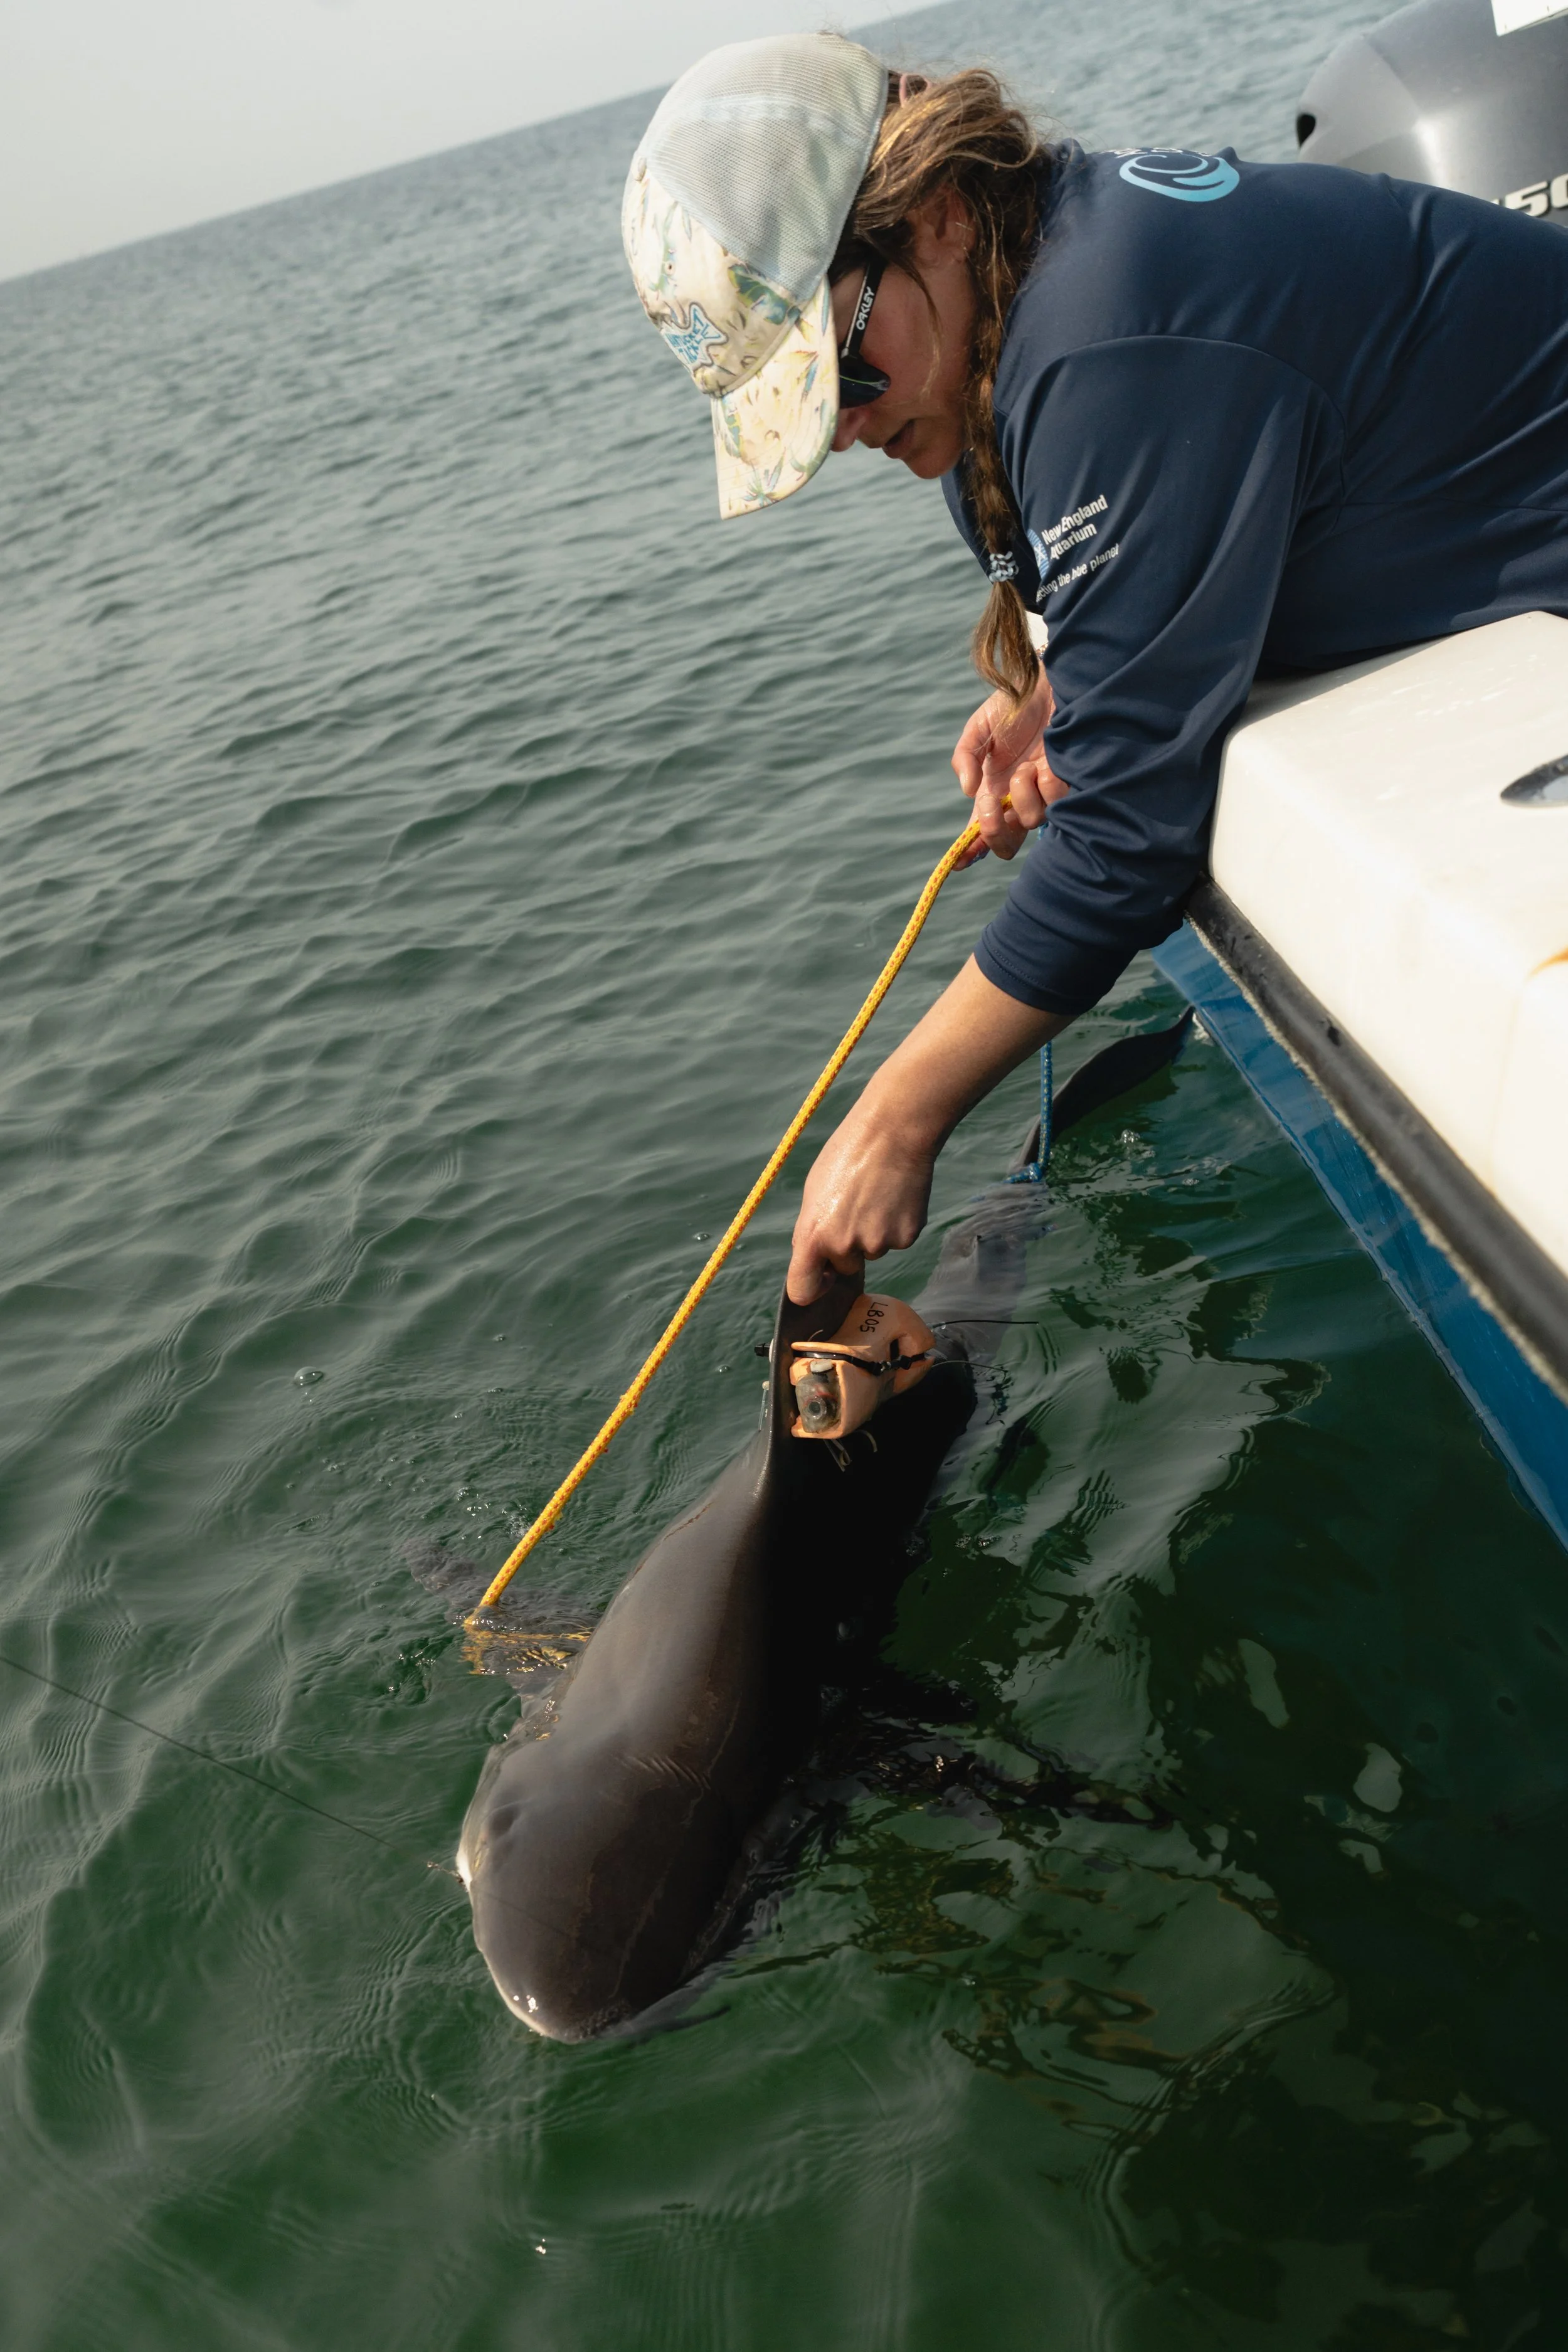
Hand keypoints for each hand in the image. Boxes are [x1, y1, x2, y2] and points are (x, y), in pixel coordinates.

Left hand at [786, 958, 1070, 1305]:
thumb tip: (818, 1260)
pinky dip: (896, 1224)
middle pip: (844, 1266)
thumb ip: (813, 1229)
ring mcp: (878, 1243)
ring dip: (873, 1230)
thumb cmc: (849, 1153)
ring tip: (876, 1193)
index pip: (802, 1290)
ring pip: (872, 1249)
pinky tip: (895, 1196)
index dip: (811, 1291)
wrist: (895, 1130)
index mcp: (813, 1235)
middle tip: (856, 1206)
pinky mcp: (907, 1236)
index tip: (820, 1281)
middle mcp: (844, 1246)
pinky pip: (897, 1240)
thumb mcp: (815, 1191)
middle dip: (847, 1247)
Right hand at [951, 671, 1066, 859]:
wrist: (1051, 683)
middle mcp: (1017, 800)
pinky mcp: (1069, 785)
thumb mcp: (979, 728)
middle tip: (992, 802)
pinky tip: (1046, 764)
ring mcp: (1044, 795)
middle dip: (995, 830)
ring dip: (1022, 795)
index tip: (960, 861)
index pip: (980, 833)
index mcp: (993, 791)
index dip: (969, 852)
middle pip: (1006, 845)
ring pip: (1030, 821)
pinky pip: (1056, 802)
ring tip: (1026, 766)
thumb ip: (965, 758)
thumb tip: (967, 791)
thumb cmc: (1013, 705)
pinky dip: (1047, 785)